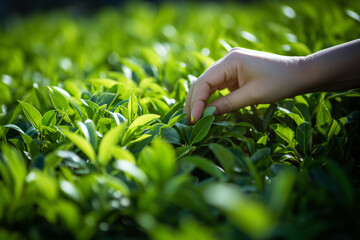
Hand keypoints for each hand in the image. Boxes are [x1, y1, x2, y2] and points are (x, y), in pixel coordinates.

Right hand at [184, 48, 305, 123]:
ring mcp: (231, 66)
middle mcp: (227, 60)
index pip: (205, 81)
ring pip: (208, 85)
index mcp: (231, 60)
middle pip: (203, 82)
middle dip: (194, 101)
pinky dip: (212, 99)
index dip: (197, 101)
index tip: (194, 119)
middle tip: (187, 121)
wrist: (300, 74)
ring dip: (201, 101)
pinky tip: (207, 111)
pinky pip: (218, 87)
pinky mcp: (235, 74)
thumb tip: (205, 115)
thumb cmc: (280, 82)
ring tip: (193, 118)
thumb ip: (227, 104)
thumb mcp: (253, 95)